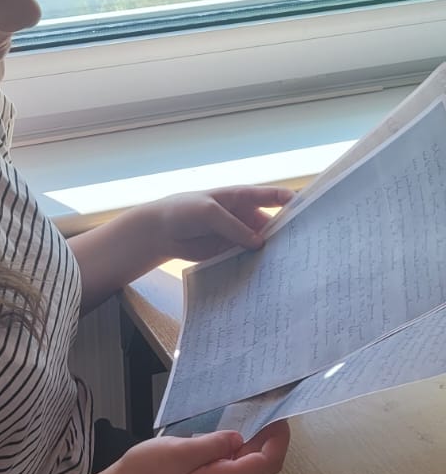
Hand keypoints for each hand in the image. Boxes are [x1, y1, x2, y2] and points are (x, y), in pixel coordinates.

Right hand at [109, 421, 290, 473]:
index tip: (278, 416)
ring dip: (250, 440)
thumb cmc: (146, 473)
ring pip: (243, 463)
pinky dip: (233, 446)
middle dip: (267, 437)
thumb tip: (239, 437)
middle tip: (264, 407)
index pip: (266, 464)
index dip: (279, 440)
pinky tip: (223, 430)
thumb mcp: (180, 451)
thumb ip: (213, 444)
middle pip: (258, 464)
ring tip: (246, 413)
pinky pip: (228, 464)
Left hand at [154, 186, 294, 263]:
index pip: (275, 197)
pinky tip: (269, 277)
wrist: (161, 231)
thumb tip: (259, 243)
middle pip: (274, 224)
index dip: (294, 202)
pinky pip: (249, 259)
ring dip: (274, 254)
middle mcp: (246, 216)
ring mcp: (240, 235)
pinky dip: (258, 266)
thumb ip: (234, 227)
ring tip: (291, 267)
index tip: (311, 214)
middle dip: (288, 234)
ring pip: (264, 244)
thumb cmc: (184, 211)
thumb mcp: (209, 213)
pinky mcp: (232, 252)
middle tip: (305, 248)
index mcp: (244, 197)